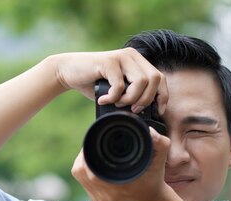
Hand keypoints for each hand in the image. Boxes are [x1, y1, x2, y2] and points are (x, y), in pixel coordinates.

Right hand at [51, 48, 167, 113]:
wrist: (69, 72)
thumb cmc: (94, 84)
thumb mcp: (118, 91)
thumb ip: (132, 96)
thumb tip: (147, 114)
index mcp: (138, 62)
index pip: (160, 78)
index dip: (162, 96)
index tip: (156, 112)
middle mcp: (132, 56)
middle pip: (155, 79)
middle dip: (146, 99)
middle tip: (132, 109)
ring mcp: (121, 57)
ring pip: (140, 82)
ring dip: (130, 99)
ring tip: (116, 103)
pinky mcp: (109, 61)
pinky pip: (120, 84)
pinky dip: (113, 97)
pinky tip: (103, 100)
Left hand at [71, 127, 175, 200]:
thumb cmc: (154, 183)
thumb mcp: (160, 162)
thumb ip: (160, 144)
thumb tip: (149, 130)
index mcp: (120, 185)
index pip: (90, 166)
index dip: (87, 151)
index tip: (94, 141)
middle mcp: (107, 194)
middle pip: (80, 170)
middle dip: (83, 155)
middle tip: (92, 144)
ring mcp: (100, 199)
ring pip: (79, 176)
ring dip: (82, 163)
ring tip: (91, 153)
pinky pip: (83, 183)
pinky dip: (85, 172)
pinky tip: (93, 165)